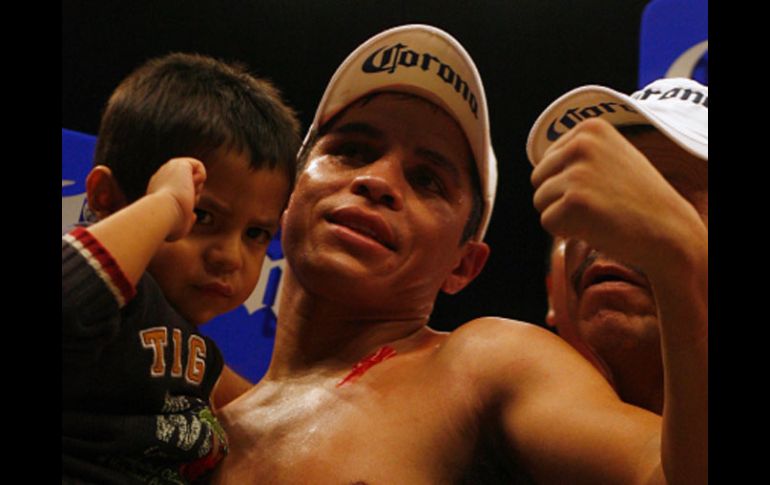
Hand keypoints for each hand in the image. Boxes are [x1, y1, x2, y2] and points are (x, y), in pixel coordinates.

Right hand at [146, 157, 206, 240]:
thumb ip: (184, 221)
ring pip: (193, 177)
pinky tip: (191, 185)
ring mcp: (169, 169)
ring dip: (195, 188)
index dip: (186, 204)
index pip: (178, 194)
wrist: (163, 212)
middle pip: (187, 185)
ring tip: (186, 195)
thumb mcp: (176, 228)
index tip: (180, 211)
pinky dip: (200, 176)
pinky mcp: (178, 163)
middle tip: (184, 203)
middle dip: (191, 196)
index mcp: (157, 192)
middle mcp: (161, 178)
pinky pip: (197, 165)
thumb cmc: (168, 225)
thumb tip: (193, 215)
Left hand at [530, 118, 703, 273]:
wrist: (668, 228)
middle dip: (558, 198)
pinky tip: (595, 227)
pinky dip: (566, 231)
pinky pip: (547, 222)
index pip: (547, 159)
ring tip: (597, 214)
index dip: (566, 182)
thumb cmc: (637, 197)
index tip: (598, 186)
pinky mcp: (575, 202)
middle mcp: (582, 144)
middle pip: (538, 179)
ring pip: (539, 201)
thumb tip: (540, 159)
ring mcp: (578, 172)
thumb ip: (578, 152)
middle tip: (595, 204)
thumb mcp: (611, 156)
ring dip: (562, 215)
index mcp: (590, 128)